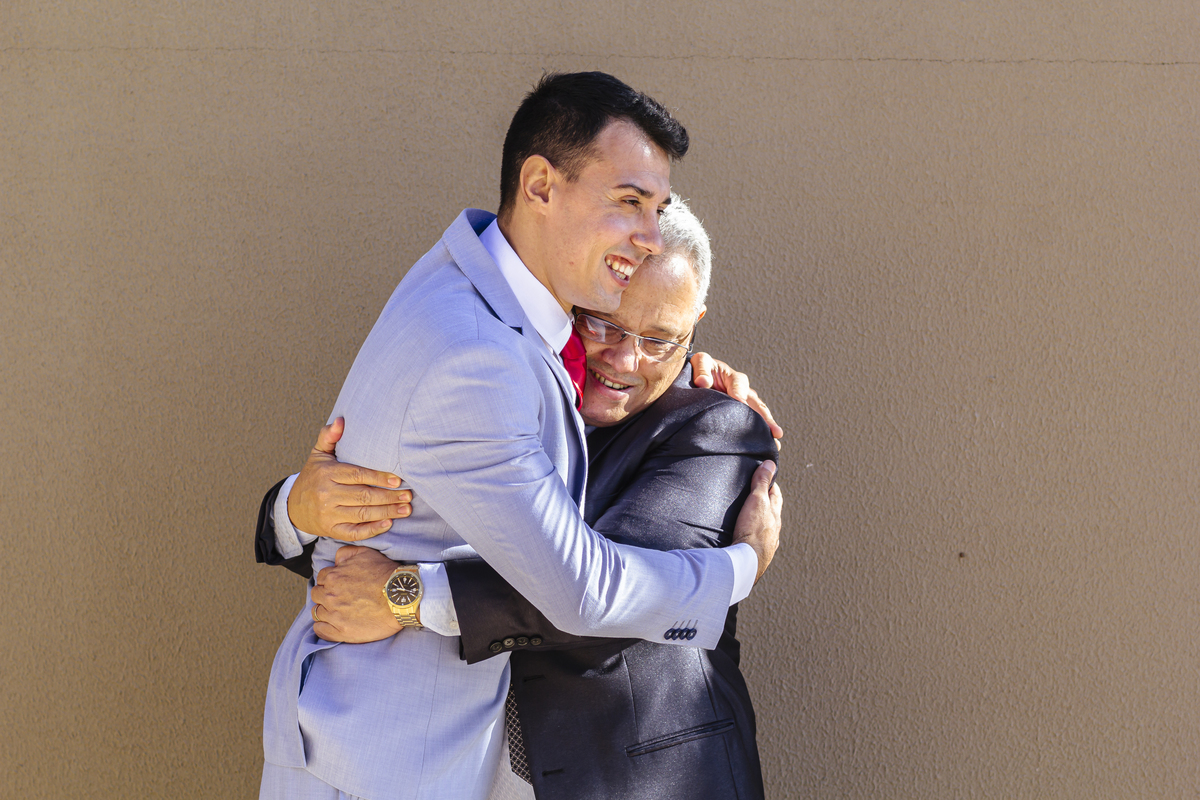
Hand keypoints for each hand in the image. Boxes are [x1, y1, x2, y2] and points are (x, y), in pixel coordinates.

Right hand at [288, 417, 412, 540]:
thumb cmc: (312, 477)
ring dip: (387, 512)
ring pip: (362, 514)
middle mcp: (327, 494)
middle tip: (408, 495)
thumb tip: (341, 421)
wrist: (292, 507)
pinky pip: (354, 532)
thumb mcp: (318, 454)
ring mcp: (328, 514)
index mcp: (327, 473)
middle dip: (389, 496)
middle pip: (363, 496)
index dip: (379, 477)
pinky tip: (388, 524)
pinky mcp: (331, 530)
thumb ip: (329, 436)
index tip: (398, 479)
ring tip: (406, 509)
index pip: (358, 475)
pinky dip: (372, 530)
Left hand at [311, 546, 403, 642]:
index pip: (321, 578)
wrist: (401, 598)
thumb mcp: (367, 554)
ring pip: (317, 612)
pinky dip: (323, 627)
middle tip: (339, 598)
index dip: (330, 581)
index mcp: (333, 577)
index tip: (339, 586)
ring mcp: (334, 615)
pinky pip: (320, 630)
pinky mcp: (341, 631)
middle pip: (317, 595)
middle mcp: (330, 595)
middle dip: (325, 595)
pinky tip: (332, 625)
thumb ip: (346, 553)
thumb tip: (336, 560)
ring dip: (325, 611)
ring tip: (338, 612)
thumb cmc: (387, 575)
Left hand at [690, 353, 783, 441]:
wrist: (698, 378)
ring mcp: (744, 404)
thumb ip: (701, 369)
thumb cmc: (700, 369)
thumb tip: (703, 382)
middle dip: (765, 418)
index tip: (740, 403)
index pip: (739, 384)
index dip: (739, 393)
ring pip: (758, 415)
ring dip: (767, 429)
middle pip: (756, 404)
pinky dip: (758, 434)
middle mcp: (743, 391)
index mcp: (732, 377)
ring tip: (775, 443)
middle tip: (774, 431)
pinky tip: (764, 446)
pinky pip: (752, 423)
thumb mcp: (699, 362)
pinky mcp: (741, 415)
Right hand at [732, 461, 782, 582]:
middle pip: (771, 511)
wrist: (747, 562)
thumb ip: (762, 482)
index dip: (770, 483)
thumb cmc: (753, 532)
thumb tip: (770, 465)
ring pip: (765, 527)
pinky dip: (752, 534)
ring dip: (758, 520)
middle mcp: (773, 528)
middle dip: (764, 501)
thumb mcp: (757, 500)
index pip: (775, 494)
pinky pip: (756, 540)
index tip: (765, 476)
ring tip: (747, 515)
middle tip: (755, 493)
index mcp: (774, 514)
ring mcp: (767, 542)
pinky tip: (744, 536)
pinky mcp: (756, 553)